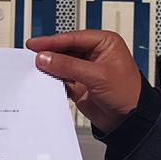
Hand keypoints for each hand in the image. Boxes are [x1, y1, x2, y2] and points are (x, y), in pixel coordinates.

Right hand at [26, 30, 141, 132]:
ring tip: (34, 69)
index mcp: (104, 43)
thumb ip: (69, 66)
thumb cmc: (127, 94)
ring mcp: (85, 70)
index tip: (35, 44)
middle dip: (49, 54)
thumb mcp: (98, 76)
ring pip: (61, 64)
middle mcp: (93, 54)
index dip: (53, 41)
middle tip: (31, 57)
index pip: (73, 38)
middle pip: (65, 49)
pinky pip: (60, 78)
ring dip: (49, 67)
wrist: (129, 121)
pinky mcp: (78, 84)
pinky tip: (43, 81)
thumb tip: (45, 57)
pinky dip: (52, 80)